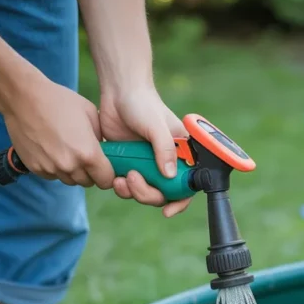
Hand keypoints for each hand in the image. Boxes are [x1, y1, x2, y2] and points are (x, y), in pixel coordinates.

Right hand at [4, 74, 113, 188]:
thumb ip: (100, 137)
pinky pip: (52, 176)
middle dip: (89, 172)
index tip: (102, 166)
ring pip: (70, 180)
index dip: (106, 174)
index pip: (106, 180)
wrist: (24, 97)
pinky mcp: (36, 169)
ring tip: (65, 150)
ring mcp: (52, 169)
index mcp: (89, 154)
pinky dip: (54, 168)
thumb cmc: (59, 101)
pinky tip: (50, 149)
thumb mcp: (90, 113)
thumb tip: (103, 151)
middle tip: (82, 154)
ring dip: (71, 171)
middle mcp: (71, 167)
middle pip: (87, 182)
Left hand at [99, 85, 191, 217]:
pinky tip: (115, 178)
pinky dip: (122, 187)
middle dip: (148, 194)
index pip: (187, 185)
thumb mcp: (156, 125)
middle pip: (163, 194)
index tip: (167, 210)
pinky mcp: (130, 165)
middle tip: (133, 180)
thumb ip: (165, 149)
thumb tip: (170, 176)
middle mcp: (166, 163)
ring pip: (145, 193)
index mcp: (181, 154)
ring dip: (133, 192)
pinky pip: (129, 186)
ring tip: (121, 179)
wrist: (117, 92)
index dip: (179, 201)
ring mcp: (148, 166)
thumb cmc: (142, 103)